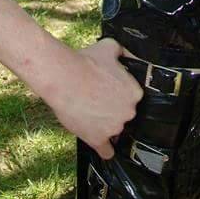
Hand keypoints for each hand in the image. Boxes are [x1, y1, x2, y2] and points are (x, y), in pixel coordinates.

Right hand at [45, 38, 143, 159]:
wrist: (64, 77)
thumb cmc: (86, 61)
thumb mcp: (111, 47)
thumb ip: (125, 53)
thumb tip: (132, 57)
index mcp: (135, 92)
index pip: (132, 97)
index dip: (120, 94)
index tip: (109, 91)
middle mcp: (128, 111)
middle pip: (124, 114)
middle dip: (113, 108)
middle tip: (97, 99)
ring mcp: (114, 127)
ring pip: (115, 130)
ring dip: (106, 125)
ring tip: (91, 114)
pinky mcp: (98, 139)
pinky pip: (107, 151)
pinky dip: (106, 149)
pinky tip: (104, 148)